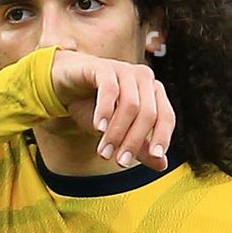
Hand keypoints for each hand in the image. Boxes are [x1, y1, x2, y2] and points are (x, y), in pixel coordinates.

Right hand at [49, 50, 174, 169]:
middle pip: (148, 113)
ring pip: (130, 104)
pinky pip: (109, 89)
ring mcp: (124, 70)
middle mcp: (143, 78)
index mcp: (153, 92)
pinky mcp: (103, 67)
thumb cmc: (94, 105)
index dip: (162, 136)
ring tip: (104, 152)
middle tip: (120, 162)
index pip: (165, 116)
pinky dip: (105, 111)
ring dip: (117, 132)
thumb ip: (138, 146)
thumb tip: (162, 165)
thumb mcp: (116, 130)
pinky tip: (98, 128)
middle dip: (134, 141)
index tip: (156, 156)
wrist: (66, 83)